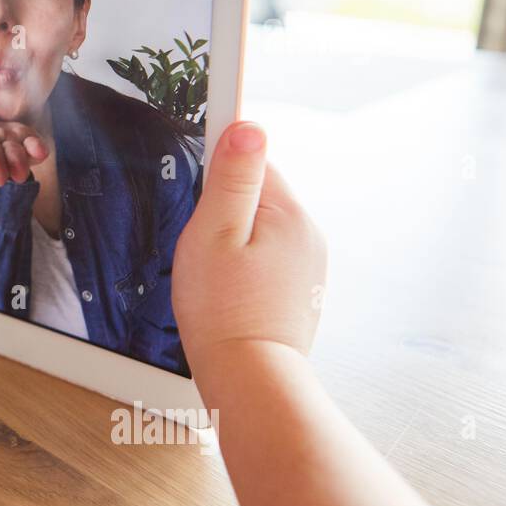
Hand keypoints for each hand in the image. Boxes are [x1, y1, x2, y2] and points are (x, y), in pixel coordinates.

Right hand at [172, 122, 326, 374]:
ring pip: (262, 229)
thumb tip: (248, 127)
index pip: (254, 162)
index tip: (197, 194)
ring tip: (213, 275)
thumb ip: (232, 180)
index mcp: (289, 214)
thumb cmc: (222, 310)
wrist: (249, 378)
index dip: (219, 172)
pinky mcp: (300, 290)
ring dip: (235, 241)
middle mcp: (308, 235)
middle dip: (225, 211)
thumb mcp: (214, 234)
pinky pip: (268, 259)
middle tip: (200, 245)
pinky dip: (245, 268)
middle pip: (258, 196)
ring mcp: (308, 266)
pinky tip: (228, 293)